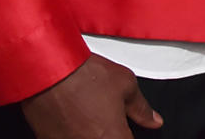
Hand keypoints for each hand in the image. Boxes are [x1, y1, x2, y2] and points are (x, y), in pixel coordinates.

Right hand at [20, 54, 161, 138]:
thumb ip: (142, 108)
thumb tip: (154, 121)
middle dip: (112, 134)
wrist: (50, 72)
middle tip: (107, 121)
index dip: (128, 135)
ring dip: (92, 134)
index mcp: (114, 138)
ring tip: (90, 118)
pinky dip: (74, 135)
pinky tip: (75, 122)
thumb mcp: (126, 84)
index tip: (125, 130)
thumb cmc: (85, 76)